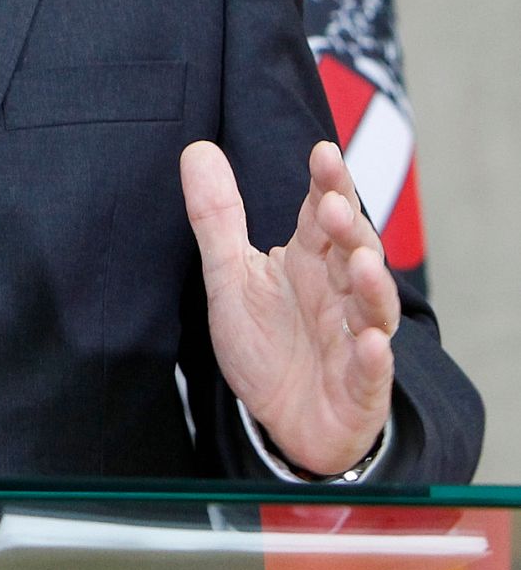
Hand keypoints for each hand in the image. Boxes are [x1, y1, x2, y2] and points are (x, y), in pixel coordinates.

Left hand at [180, 138, 397, 475]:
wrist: (284, 420)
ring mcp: (355, 339)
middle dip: (349, 229)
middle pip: (354, 252)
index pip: (323, 214)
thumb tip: (196, 148)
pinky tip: (369, 343)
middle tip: (334, 206)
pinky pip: (371, 371)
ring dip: (372, 286)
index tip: (323, 153)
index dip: (327, 184)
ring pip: (373, 307)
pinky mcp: (361, 387)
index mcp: (310, 260)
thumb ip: (217, 217)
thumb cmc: (266, 342)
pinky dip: (373, 357)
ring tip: (363, 264)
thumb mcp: (231, 276)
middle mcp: (340, 292)